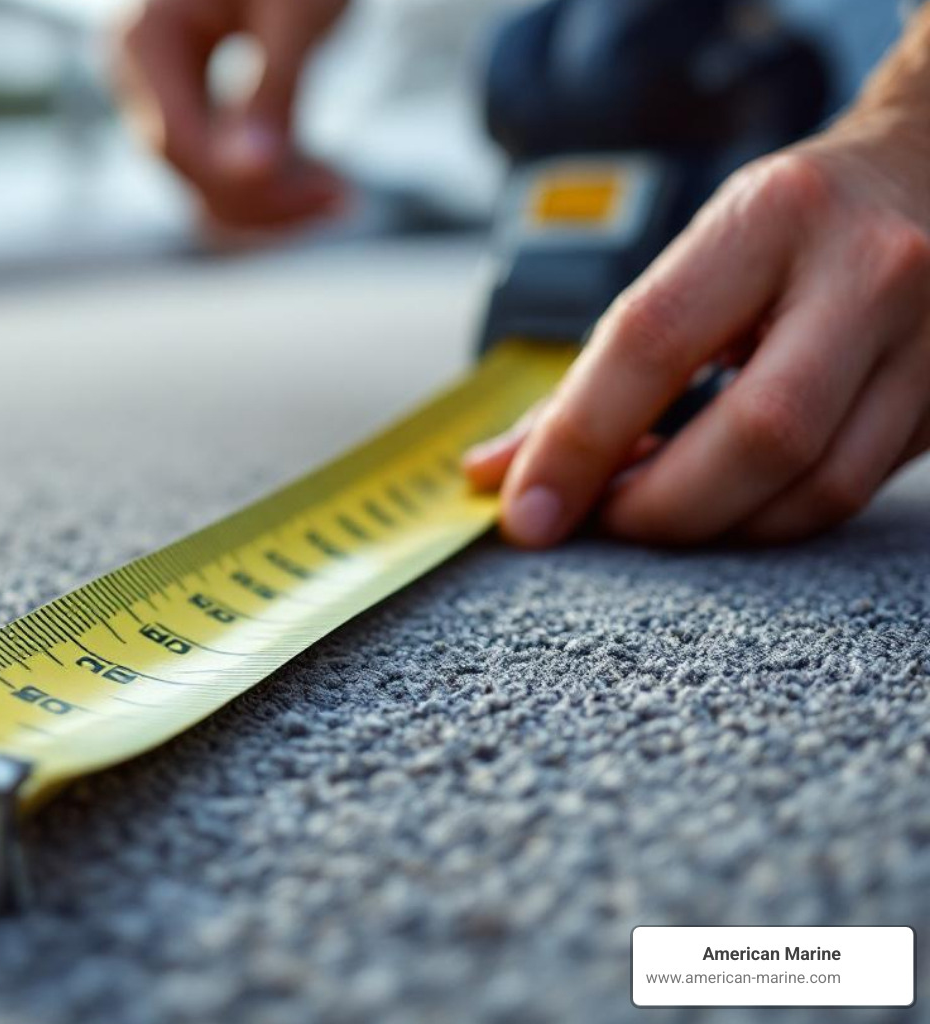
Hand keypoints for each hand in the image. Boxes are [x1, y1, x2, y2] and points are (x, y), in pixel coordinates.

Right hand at [116, 0, 348, 231]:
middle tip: (347, 199)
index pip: (178, 141)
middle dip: (267, 195)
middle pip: (189, 168)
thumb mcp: (296, 12)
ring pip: (202, 180)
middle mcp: (137, 69)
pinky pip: (218, 165)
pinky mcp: (189, 102)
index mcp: (144, 36)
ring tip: (341, 194)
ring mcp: (159, 90)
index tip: (330, 193)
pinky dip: (269, 180)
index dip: (247, 182)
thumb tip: (249, 170)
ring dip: (271, 198)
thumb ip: (271, 89)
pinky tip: (324, 179)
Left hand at [465, 110, 929, 546]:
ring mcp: (929, 340)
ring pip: (818, 485)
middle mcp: (868, 271)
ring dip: (716, 525)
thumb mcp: (694, 258)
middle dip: (659, 506)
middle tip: (600, 519)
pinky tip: (724, 501)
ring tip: (655, 510)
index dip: (578, 440)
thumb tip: (497, 474)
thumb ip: (595, 371)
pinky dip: (769, 517)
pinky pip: (851, 493)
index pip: (654, 341)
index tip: (525, 511)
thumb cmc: (792, 224)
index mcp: (774, 215)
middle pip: (759, 433)